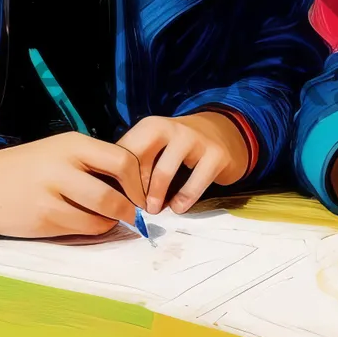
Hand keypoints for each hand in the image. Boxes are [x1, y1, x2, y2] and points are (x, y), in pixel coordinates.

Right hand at [0, 133, 145, 238]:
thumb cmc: (34, 165)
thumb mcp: (63, 150)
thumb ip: (95, 161)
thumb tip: (133, 186)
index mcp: (74, 144)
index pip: (122, 161)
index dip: (137, 182)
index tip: (140, 194)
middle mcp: (62, 168)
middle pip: (110, 196)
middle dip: (128, 211)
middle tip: (132, 215)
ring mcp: (50, 196)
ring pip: (97, 219)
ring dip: (110, 224)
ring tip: (109, 220)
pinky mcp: (42, 220)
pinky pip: (80, 231)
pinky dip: (92, 231)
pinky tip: (89, 224)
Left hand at [117, 112, 250, 213]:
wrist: (224, 133)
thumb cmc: (181, 147)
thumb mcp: (158, 146)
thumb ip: (137, 164)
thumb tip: (113, 192)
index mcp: (151, 126)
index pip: (124, 153)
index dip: (117, 180)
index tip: (118, 200)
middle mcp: (171, 127)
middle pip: (138, 160)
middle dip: (133, 189)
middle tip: (133, 208)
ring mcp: (194, 139)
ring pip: (164, 171)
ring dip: (155, 196)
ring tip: (154, 210)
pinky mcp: (216, 155)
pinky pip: (194, 183)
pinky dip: (183, 200)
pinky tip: (178, 207)